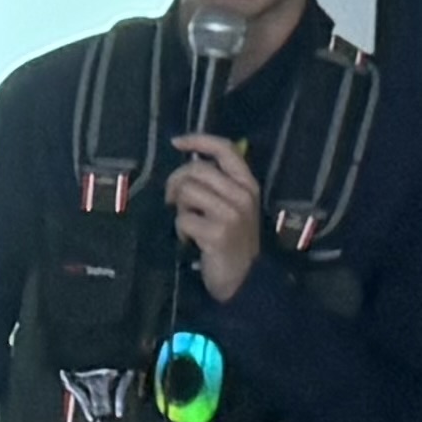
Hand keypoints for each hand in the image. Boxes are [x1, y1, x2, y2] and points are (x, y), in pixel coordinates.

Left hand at [168, 135, 262, 300]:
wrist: (245, 280)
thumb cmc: (235, 241)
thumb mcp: (236, 207)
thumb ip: (219, 185)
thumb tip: (187, 165)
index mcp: (248, 184)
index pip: (225, 149)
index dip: (198, 140)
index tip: (177, 142)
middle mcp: (242, 195)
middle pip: (196, 170)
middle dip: (176, 182)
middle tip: (173, 200)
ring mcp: (231, 214)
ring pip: (186, 192)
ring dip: (179, 208)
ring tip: (189, 223)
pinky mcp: (217, 233)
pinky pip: (183, 219)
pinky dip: (180, 231)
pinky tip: (190, 240)